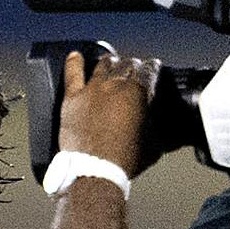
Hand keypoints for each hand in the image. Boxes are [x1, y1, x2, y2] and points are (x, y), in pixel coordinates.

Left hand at [54, 50, 160, 176]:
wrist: (95, 172)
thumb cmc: (123, 160)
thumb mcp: (153, 142)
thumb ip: (155, 124)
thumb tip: (156, 123)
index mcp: (138, 92)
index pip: (148, 71)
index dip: (152, 69)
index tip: (152, 69)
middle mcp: (116, 86)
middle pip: (127, 65)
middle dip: (133, 65)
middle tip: (134, 69)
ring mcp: (93, 90)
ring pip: (103, 66)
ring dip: (111, 62)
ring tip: (112, 63)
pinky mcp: (73, 99)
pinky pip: (73, 74)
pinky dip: (74, 63)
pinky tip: (75, 56)